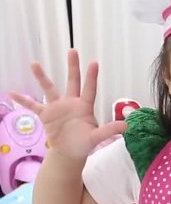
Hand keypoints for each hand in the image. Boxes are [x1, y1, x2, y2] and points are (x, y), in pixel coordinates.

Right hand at [11, 50, 127, 160]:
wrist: (69, 153)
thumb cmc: (84, 144)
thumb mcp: (97, 137)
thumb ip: (109, 130)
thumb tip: (126, 125)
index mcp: (85, 107)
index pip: (90, 89)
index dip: (92, 77)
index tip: (94, 63)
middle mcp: (71, 103)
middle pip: (72, 81)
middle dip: (73, 67)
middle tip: (73, 50)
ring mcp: (57, 107)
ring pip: (49, 88)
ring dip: (42, 77)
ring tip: (34, 64)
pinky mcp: (46, 114)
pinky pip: (33, 105)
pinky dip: (23, 100)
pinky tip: (12, 93)